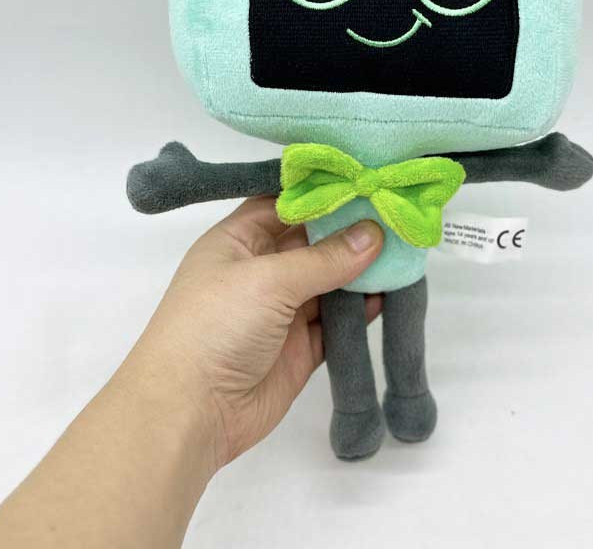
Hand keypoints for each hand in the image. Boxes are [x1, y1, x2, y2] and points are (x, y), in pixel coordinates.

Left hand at [119, 196, 384, 473]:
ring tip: (404, 248)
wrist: (188, 414)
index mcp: (237, 241)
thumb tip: (375, 233)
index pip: (284, 203)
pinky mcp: (299, 349)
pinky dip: (362, 309)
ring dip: (362, 269)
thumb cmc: (215, 326)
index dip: (322, 192)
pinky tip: (390, 292)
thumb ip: (325, 258)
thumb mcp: (268, 280)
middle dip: (351, 230)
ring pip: (329, 281)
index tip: (367, 178)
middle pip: (312, 242)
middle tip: (398, 210)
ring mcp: (280, 311)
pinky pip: (336, 322)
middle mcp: (259, 271)